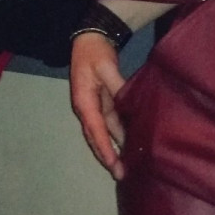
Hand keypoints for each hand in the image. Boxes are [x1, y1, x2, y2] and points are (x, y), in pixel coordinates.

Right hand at [69, 32, 126, 178]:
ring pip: (104, 133)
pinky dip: (119, 135)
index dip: (105, 148)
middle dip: (108, 156)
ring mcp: (95, 107)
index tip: (113, 164)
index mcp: (84, 101)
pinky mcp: (103, 104)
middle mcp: (87, 109)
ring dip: (114, 148)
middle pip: (97, 137)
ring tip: (127, 166)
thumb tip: (129, 102)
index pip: (95, 129)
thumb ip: (117, 86)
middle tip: (121, 174)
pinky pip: (110, 124)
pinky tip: (130, 145)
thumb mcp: (106, 66)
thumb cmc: (95, 53)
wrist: (90, 39)